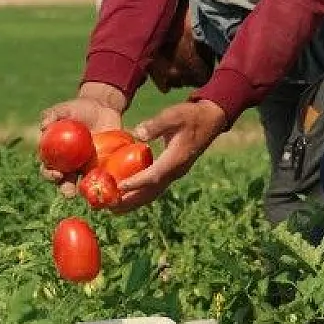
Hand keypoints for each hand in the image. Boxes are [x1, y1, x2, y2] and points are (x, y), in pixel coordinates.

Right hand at [37, 83, 126, 195]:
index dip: (49, 174)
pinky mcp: (103, 166)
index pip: (48, 168)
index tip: (56, 174)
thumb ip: (51, 115)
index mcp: (56, 154)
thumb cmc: (77, 109)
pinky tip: (109, 190)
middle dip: (65, 189)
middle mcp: (70, 164)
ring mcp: (87, 167)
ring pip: (83, 184)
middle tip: (69, 193)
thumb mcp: (64, 109)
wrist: (102, 107)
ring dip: (85, 192)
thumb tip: (43, 126)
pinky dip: (105, 185)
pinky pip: (103, 178)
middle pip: (64, 181)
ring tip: (89, 197)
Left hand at [113, 99, 229, 211]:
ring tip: (116, 209)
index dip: (136, 183)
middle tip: (111, 207)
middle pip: (152, 192)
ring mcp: (176, 173)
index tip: (119, 187)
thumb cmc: (191, 115)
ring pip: (154, 193)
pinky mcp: (174, 171)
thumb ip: (156, 125)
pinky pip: (156, 187)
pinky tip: (129, 195)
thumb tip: (137, 133)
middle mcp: (176, 171)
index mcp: (176, 159)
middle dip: (132, 201)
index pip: (154, 176)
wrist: (211, 119)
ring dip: (135, 201)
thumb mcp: (174, 115)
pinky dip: (142, 193)